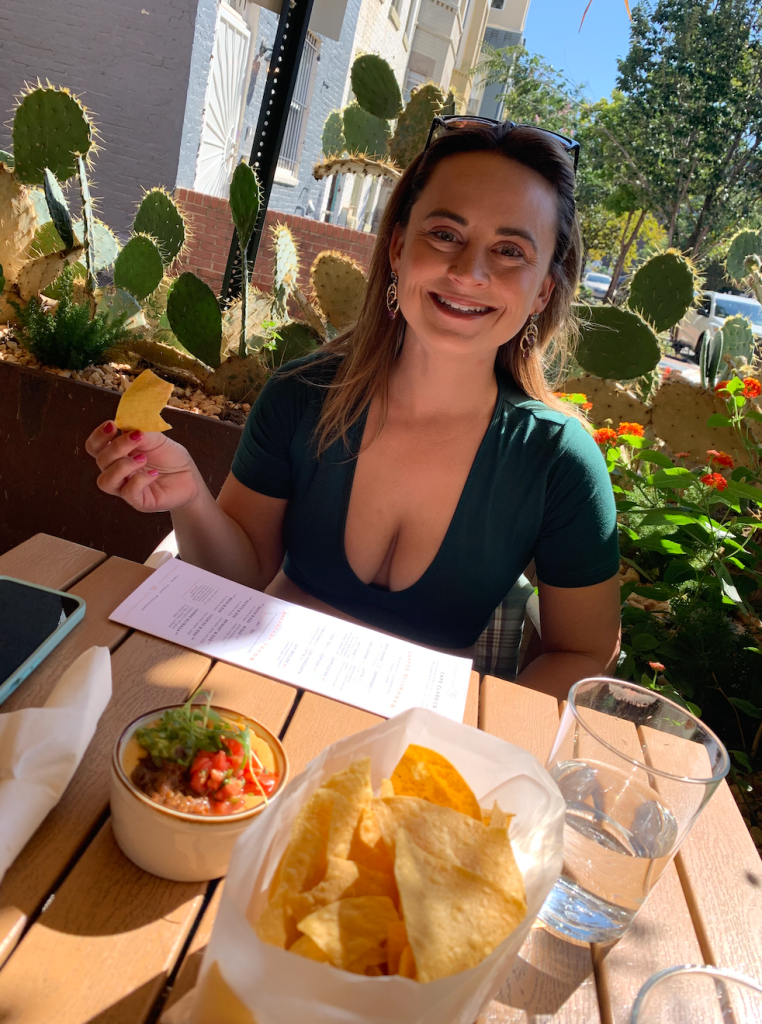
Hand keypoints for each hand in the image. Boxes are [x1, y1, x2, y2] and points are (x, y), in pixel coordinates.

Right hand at [85, 421, 199, 512]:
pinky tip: (153, 475)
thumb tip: (125, 423)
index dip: (99, 436)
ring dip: (123, 466)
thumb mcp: (157, 439)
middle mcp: (117, 471)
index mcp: (117, 454)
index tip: (112, 424)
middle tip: (138, 437)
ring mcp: (125, 488)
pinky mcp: (138, 501)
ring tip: (143, 458)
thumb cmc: (170, 457)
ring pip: (106, 481)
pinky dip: (139, 481)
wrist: (190, 477)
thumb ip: (141, 431)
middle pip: (101, 460)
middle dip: (117, 447)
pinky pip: (128, 493)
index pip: (95, 447)